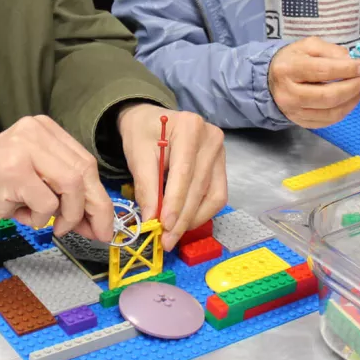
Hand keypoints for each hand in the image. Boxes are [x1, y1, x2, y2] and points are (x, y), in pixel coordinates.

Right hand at [0, 115, 113, 242]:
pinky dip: (39, 219)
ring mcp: (24, 148)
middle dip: (93, 208)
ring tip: (51, 225)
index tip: (102, 222)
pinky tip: (22, 215)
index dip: (98, 195)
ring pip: (71, 185)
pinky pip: (46, 203)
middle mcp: (35, 131)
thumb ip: (64, 188)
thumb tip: (98, 218)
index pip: (85, 161)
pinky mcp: (14, 169)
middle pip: (84, 171)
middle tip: (93, 233)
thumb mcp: (34, 177)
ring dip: (67, 215)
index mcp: (44, 128)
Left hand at [117, 104, 225, 251]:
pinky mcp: (221, 165)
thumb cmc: (142, 132)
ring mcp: (220, 152)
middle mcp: (211, 138)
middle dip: (182, 217)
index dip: (175, 202)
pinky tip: (185, 221)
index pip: (184, 172)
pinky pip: (217, 195)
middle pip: (199, 186)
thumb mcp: (137, 154)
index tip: (164, 226)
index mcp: (189, 127)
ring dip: (193, 219)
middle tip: (166, 239)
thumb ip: (146, 186)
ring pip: (213, 195)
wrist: (150, 120)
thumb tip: (152, 219)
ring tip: (174, 234)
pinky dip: (201, 212)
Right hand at [268, 37, 359, 127]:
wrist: (271, 79)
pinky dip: (346, 110)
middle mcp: (288, 93)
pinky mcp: (301, 122)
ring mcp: (293, 111)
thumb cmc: (293, 60)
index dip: (348, 69)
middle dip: (354, 87)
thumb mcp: (308, 46)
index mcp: (287, 69)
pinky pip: (329, 121)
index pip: (323, 71)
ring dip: (354, 100)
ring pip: (332, 112)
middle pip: (328, 96)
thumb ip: (331, 50)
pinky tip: (352, 98)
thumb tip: (351, 62)